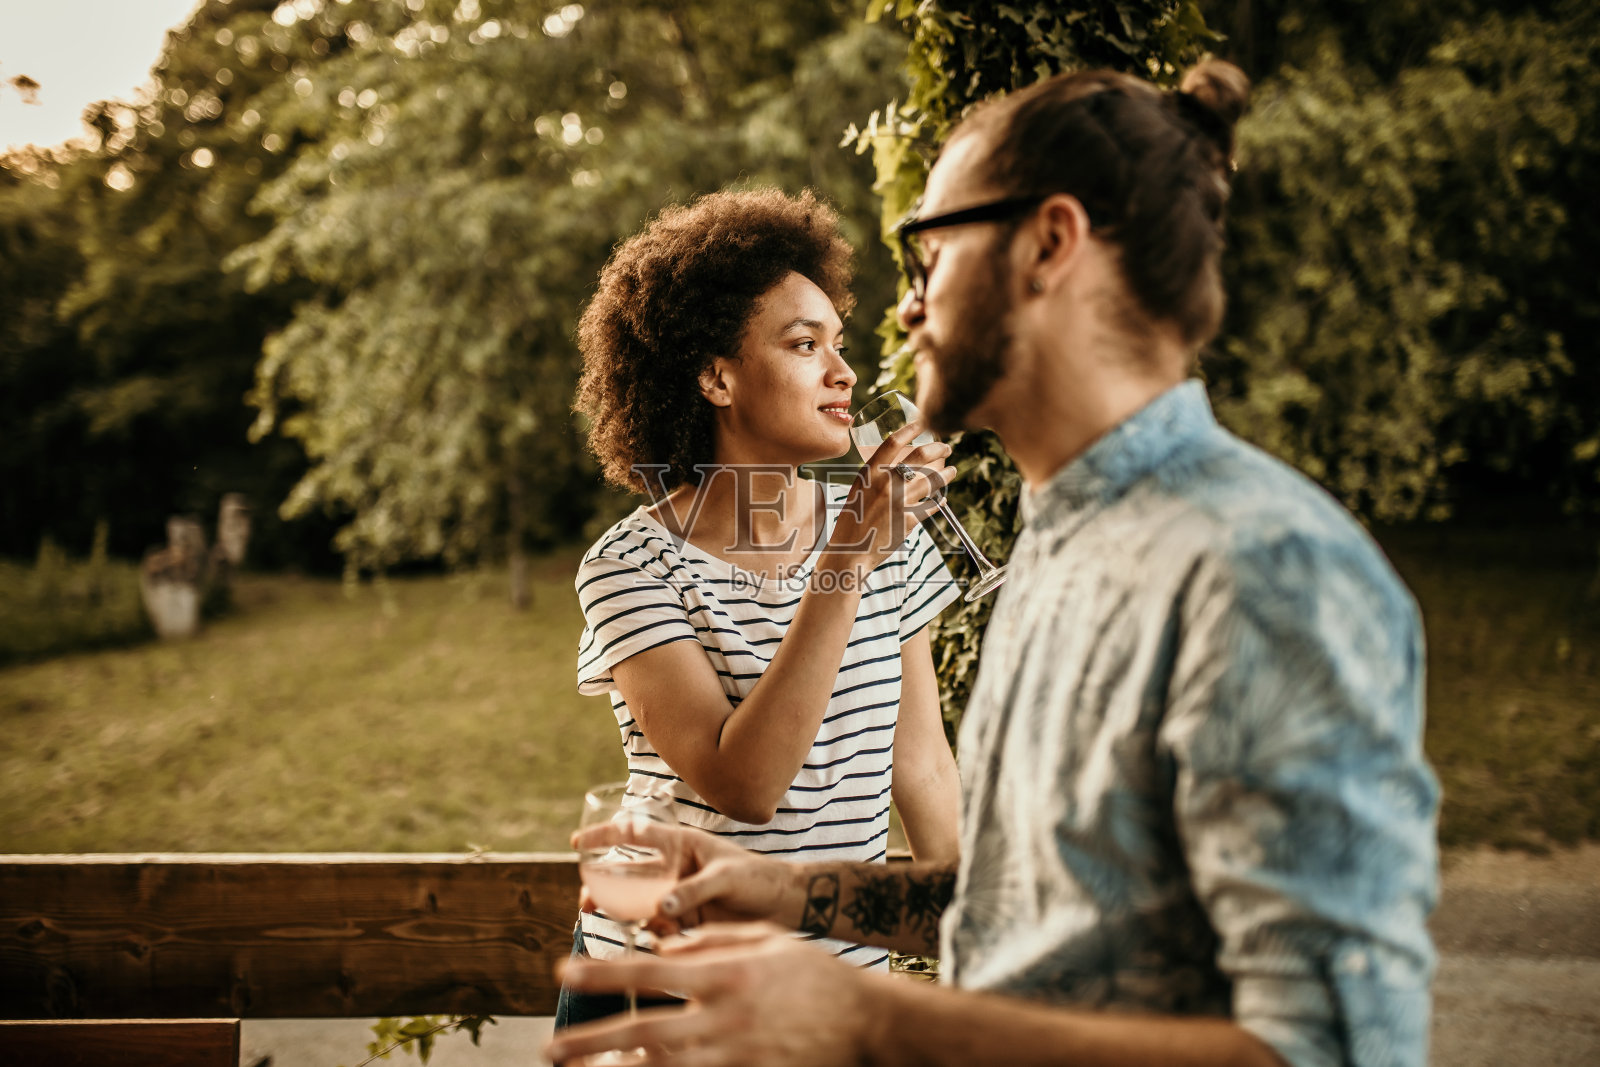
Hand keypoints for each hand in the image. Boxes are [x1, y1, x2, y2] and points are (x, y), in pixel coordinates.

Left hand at [545, 923, 876, 1066]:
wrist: (864, 1022)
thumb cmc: (812, 974)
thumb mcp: (763, 941)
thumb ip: (711, 940)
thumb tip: (663, 944)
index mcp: (724, 974)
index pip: (649, 971)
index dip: (603, 972)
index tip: (562, 971)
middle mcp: (722, 1018)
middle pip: (643, 1032)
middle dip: (592, 1041)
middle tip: (551, 1048)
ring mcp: (734, 1056)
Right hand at [571, 823, 803, 935]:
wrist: (787, 908)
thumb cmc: (760, 879)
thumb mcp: (727, 878)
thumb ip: (692, 892)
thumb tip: (659, 910)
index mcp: (683, 844)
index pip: (637, 834)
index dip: (607, 836)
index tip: (578, 843)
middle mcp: (676, 869)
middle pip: (629, 874)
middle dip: (604, 885)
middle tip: (587, 901)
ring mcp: (679, 896)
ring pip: (639, 903)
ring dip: (622, 913)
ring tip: (610, 922)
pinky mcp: (687, 921)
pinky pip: (658, 927)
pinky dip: (651, 934)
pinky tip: (655, 940)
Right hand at [827, 424, 955, 573]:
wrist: (851, 551)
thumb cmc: (853, 520)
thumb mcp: (859, 491)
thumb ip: (876, 476)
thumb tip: (898, 464)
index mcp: (869, 474)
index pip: (892, 443)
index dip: (909, 430)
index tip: (922, 423)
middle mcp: (885, 484)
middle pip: (920, 456)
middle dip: (938, 448)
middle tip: (947, 447)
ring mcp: (899, 501)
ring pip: (932, 480)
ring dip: (945, 474)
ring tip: (951, 471)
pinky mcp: (908, 519)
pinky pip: (930, 506)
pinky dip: (939, 501)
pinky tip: (942, 499)